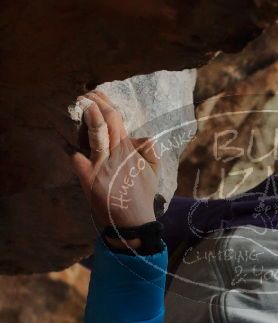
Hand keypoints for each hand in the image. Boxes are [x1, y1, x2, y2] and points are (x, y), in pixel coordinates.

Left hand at [70, 89, 158, 228]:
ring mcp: (102, 166)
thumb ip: (149, 150)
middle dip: (95, 103)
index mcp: (130, 150)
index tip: (97, 94)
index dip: (105, 103)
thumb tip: (139, 136)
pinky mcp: (90, 180)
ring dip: (90, 118)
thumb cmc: (142, 196)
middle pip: (107, 121)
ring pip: (96, 135)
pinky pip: (77, 159)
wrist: (132, 222)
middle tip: (86, 96)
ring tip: (84, 104)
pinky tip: (72, 149)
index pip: (117, 118)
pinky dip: (74, 153)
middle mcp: (117, 154)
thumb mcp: (154, 171)